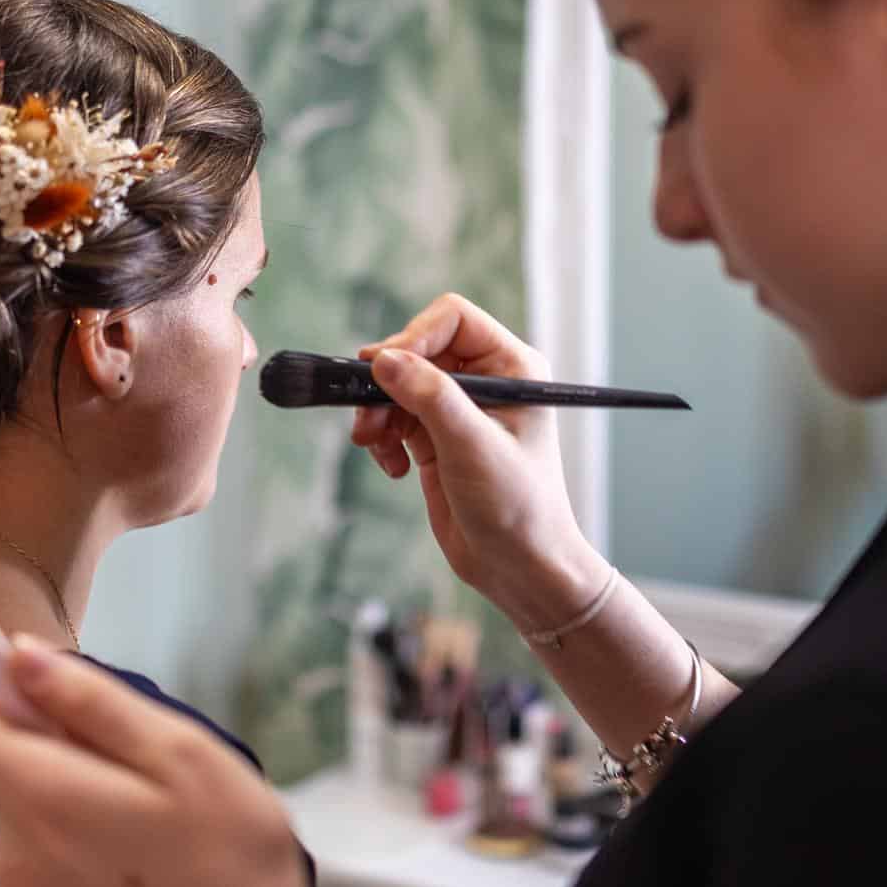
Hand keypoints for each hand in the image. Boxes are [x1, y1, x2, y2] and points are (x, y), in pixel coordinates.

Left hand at [0, 639, 316, 886]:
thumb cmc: (232, 859)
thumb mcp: (183, 755)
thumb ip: (94, 702)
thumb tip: (19, 653)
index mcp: (43, 801)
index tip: (58, 708)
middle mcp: (13, 858)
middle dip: (47, 754)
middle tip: (130, 768)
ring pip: (16, 820)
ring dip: (62, 805)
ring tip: (141, 822)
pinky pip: (35, 869)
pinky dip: (71, 854)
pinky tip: (134, 867)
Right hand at [351, 292, 608, 627]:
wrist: (519, 567)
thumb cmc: (518, 507)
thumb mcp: (472, 445)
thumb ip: (430, 397)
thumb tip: (385, 360)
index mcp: (512, 367)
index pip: (452, 319)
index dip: (414, 336)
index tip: (385, 369)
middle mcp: (486, 381)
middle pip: (417, 350)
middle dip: (388, 383)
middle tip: (367, 417)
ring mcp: (459, 411)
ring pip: (398, 386)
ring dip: (378, 413)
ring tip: (374, 444)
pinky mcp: (437, 440)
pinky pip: (394, 419)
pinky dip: (383, 438)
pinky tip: (392, 467)